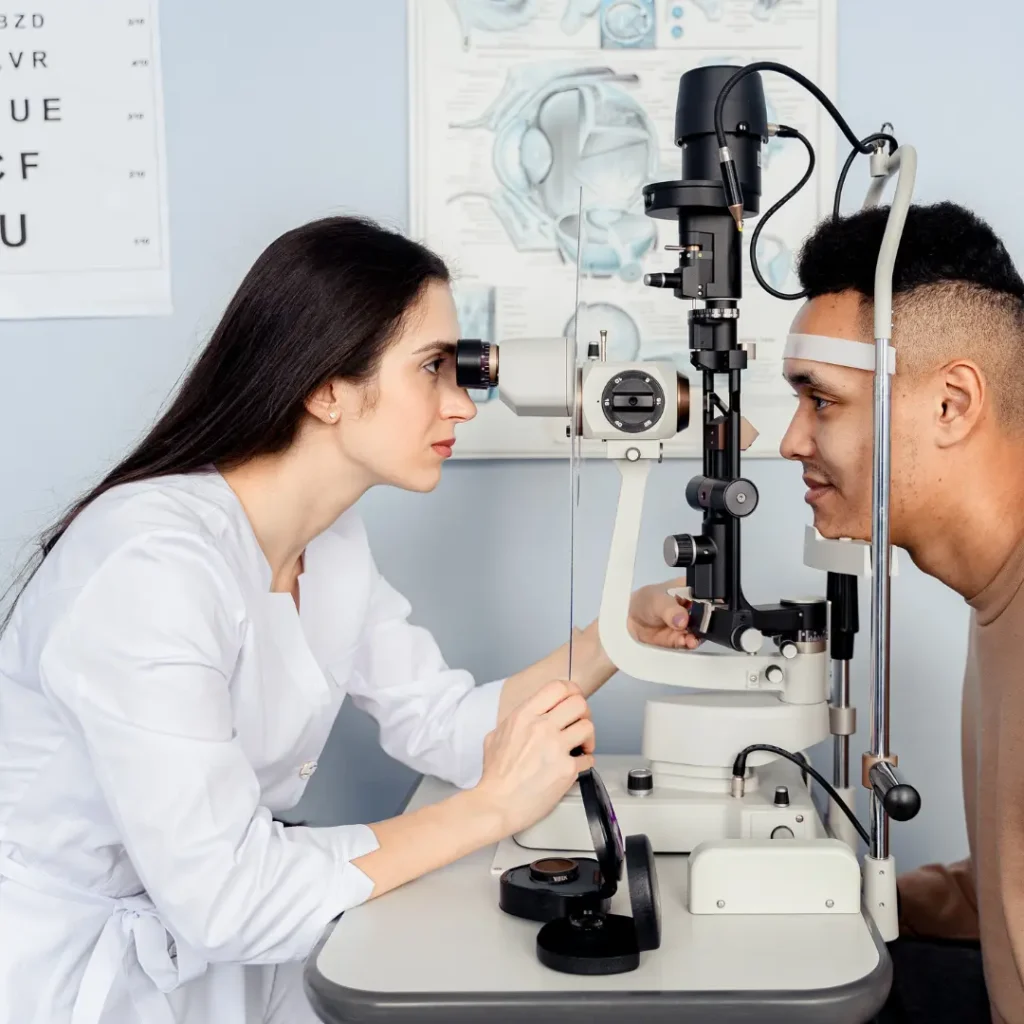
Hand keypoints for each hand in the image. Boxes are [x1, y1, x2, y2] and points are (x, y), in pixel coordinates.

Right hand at [475, 679, 594, 836]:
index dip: (571, 691)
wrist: (497, 804)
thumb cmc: (495, 776)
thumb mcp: (496, 736)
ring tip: (581, 746)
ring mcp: (555, 748)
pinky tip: (576, 765)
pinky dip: (586, 761)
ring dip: (588, 737)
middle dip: (583, 713)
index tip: (573, 700)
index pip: (558, 687)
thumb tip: (531, 717)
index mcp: (524, 716)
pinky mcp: (566, 770)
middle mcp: (541, 728)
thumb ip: (516, 721)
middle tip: (579, 723)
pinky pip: (588, 758)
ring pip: (588, 727)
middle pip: (579, 703)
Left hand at [627, 576, 700, 648]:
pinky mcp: (681, 637)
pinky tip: (685, 642)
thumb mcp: (656, 600)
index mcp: (689, 591)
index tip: (705, 613)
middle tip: (696, 629)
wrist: (630, 618)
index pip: (706, 597)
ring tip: (690, 639)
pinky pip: (688, 642)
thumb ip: (669, 609)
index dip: (709, 605)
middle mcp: (692, 608)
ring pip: (699, 632)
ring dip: (696, 637)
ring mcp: (687, 624)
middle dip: (703, 625)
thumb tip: (682, 619)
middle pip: (705, 617)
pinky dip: (688, 644)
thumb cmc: (644, 601)